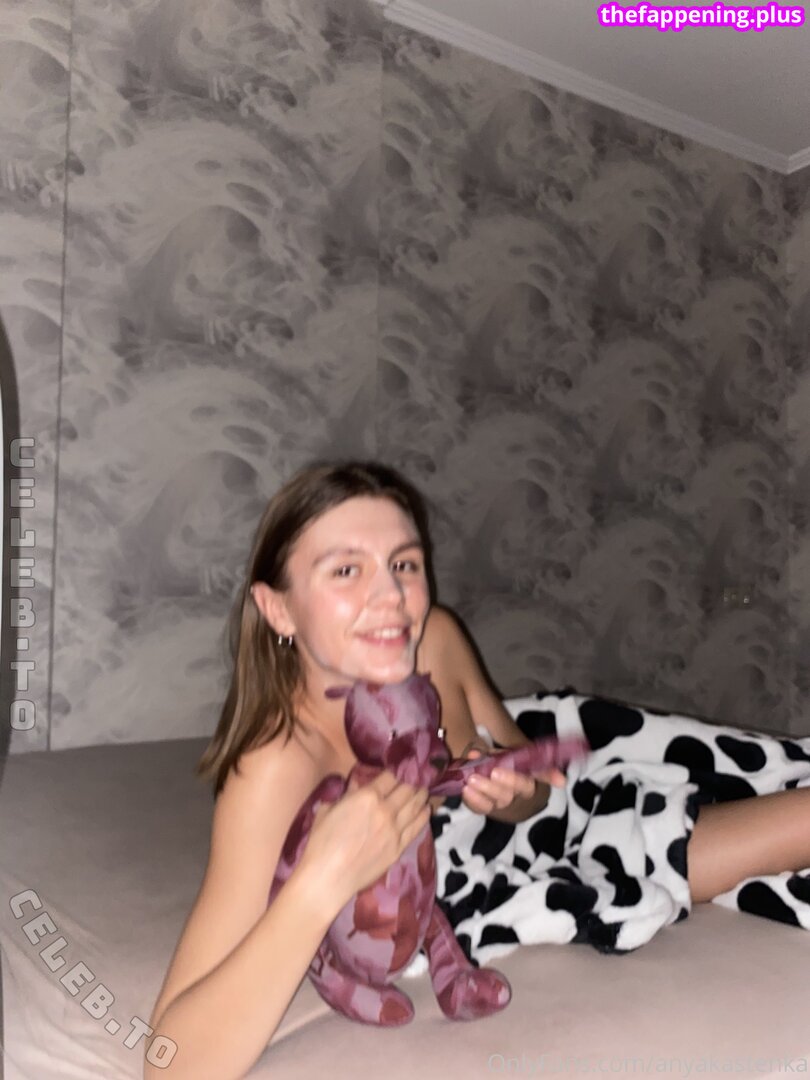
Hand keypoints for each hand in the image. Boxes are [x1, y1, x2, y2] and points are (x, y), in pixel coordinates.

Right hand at [299, 770, 430, 906]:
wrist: (329, 877)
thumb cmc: (321, 842)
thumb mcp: (328, 810)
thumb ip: (347, 795)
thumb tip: (356, 786)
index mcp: (367, 796)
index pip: (389, 777)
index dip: (391, 775)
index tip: (392, 776)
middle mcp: (386, 809)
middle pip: (406, 789)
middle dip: (410, 784)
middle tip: (412, 783)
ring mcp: (395, 829)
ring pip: (416, 806)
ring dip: (421, 796)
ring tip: (423, 792)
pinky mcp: (399, 847)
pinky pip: (417, 827)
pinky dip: (424, 816)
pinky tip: (427, 810)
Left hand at [460, 742, 565, 817]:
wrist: (490, 778)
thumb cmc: (503, 763)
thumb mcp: (506, 753)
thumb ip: (496, 752)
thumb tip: (475, 753)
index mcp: (527, 778)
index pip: (539, 777)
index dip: (549, 777)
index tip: (559, 780)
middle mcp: (515, 794)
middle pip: (513, 793)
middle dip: (504, 783)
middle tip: (494, 771)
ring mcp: (500, 804)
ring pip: (496, 802)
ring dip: (484, 791)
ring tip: (472, 780)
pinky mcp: (484, 808)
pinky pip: (480, 808)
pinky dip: (473, 800)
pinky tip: (466, 790)